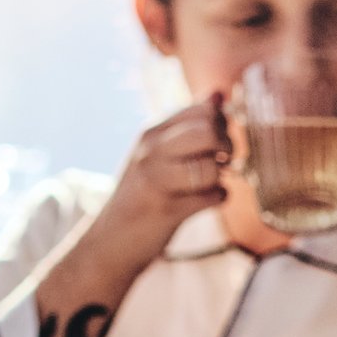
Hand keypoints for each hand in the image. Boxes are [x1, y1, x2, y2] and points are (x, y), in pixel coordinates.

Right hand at [34, 98, 230, 336]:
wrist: (110, 242)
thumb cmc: (142, 195)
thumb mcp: (157, 154)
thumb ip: (187, 125)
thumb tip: (218, 95)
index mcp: (151, 132)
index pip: (202, 109)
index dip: (221, 124)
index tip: (217, 143)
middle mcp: (151, 151)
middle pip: (208, 131)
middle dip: (227, 146)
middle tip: (224, 162)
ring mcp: (156, 180)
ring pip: (210, 166)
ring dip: (222, 177)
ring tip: (213, 184)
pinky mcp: (165, 211)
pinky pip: (211, 197)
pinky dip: (219, 199)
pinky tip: (209, 201)